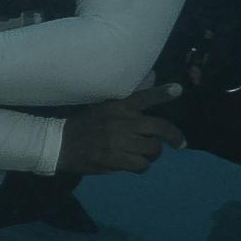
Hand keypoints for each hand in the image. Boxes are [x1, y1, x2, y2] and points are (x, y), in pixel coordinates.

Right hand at [55, 86, 184, 174]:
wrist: (60, 145)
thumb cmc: (86, 124)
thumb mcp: (105, 105)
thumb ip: (132, 94)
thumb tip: (153, 75)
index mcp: (119, 106)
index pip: (143, 96)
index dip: (162, 93)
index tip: (177, 90)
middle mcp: (122, 122)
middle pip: (159, 128)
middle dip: (174, 137)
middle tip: (180, 144)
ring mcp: (119, 141)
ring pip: (153, 149)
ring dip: (152, 154)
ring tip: (145, 154)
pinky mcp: (115, 159)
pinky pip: (142, 165)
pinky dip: (141, 166)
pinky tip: (135, 163)